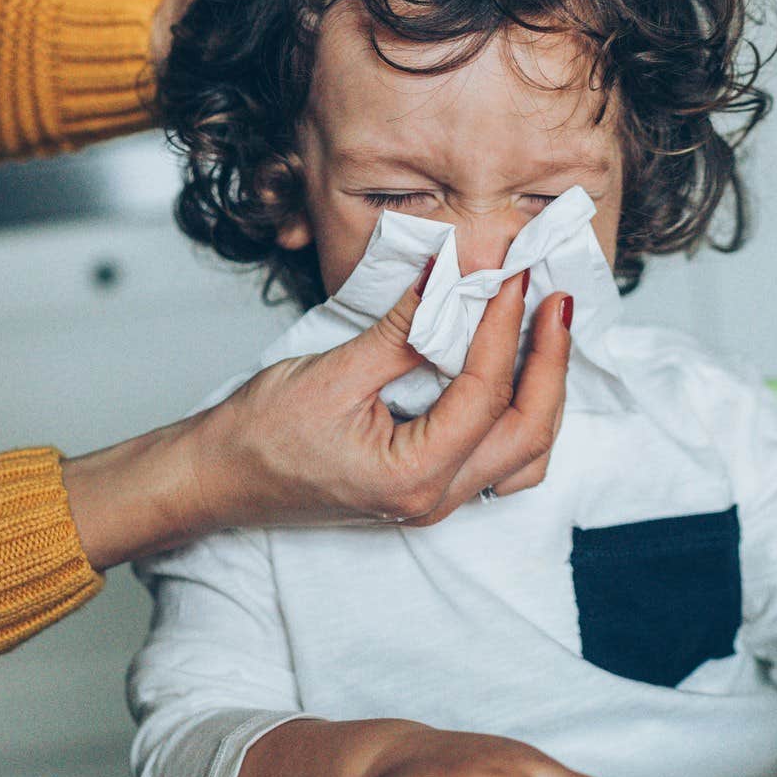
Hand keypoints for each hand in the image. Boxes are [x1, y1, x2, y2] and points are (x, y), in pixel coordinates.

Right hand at [192, 269, 569, 530]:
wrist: (220, 478)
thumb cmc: (260, 436)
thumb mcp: (334, 373)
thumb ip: (403, 329)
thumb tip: (450, 276)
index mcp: (412, 477)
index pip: (484, 393)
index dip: (504, 327)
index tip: (513, 276)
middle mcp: (434, 499)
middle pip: (527, 430)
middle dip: (549, 360)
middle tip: (556, 299)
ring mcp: (435, 500)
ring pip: (525, 453)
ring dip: (543, 391)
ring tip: (547, 331)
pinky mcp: (429, 488)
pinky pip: (500, 459)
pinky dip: (519, 414)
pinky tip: (516, 372)